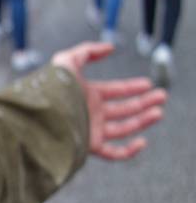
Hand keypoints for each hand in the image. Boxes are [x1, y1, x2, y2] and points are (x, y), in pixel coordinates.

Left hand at [52, 42, 167, 160]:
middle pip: (122, 109)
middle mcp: (91, 113)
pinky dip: (129, 151)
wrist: (40, 113)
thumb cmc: (51, 87)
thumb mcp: (67, 60)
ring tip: (158, 111)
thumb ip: (87, 51)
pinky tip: (142, 141)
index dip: (132, 87)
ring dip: (142, 121)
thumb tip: (110, 48)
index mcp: (87, 95)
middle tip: (161, 96)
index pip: (114, 91)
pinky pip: (114, 154)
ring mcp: (92, 130)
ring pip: (123, 128)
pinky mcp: (91, 146)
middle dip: (143, 102)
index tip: (148, 84)